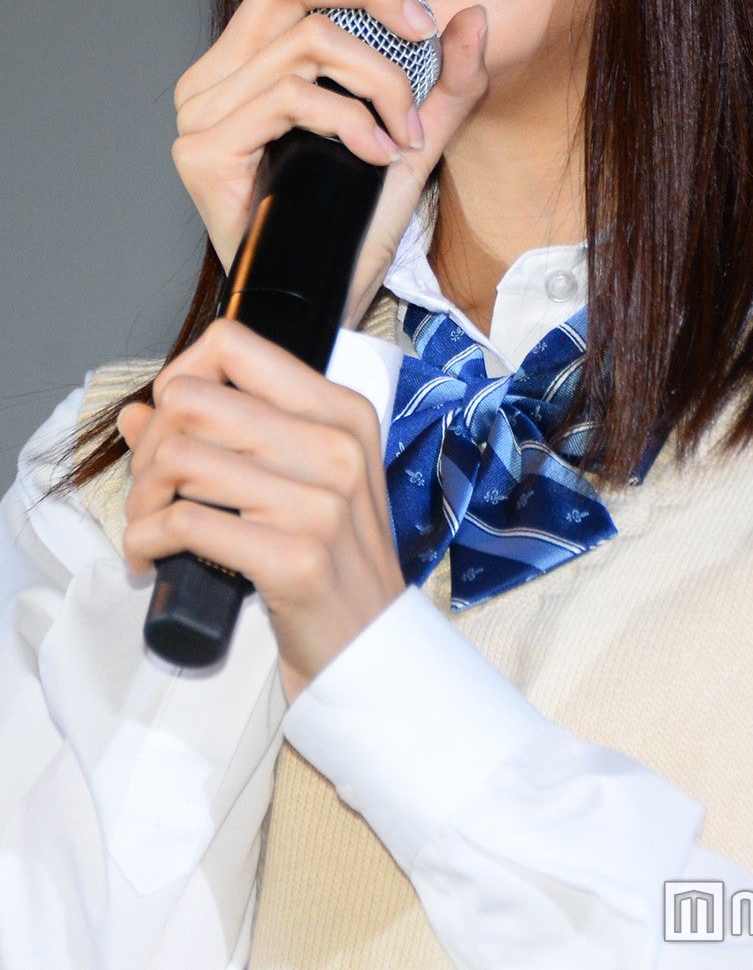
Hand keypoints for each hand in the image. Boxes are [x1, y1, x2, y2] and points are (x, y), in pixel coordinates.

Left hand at [120, 318, 402, 699]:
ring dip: (141, 499)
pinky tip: (151, 558)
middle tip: (151, 493)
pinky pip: (183, 523)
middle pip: (191, 402)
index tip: (172, 426)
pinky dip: (145, 540)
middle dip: (148, 448)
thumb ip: (225, 437)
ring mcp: (319, 503)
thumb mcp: (301, 482)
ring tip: (149, 527)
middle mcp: (336, 447)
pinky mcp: (293, 559)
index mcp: (341, 412)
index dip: (180, 378)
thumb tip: (137, 411)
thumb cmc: (333, 561)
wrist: (372, 649)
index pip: (232, 344)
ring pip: (178, 458)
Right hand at [171, 0, 487, 320]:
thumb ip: (445, 81)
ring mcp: (201, 111)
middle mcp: (214, 76)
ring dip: (378, 79)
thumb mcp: (413, 138)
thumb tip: (473, 14)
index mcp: (248, 59)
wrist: (325, 300)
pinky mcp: (203, 150)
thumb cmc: (355, 222)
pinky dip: (351, 119)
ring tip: (408, 130)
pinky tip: (380, 154)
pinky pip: (289, 96)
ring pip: (304, 41)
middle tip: (423, 32)